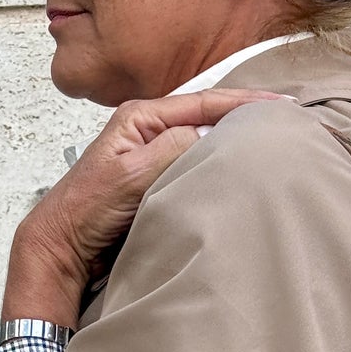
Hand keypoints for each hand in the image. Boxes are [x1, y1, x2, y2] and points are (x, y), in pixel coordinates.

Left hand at [9, 88, 289, 297]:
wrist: (63, 249)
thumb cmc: (84, 209)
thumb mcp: (131, 173)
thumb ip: (173, 148)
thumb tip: (210, 135)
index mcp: (142, 117)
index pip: (204, 102)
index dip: (245, 103)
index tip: (282, 105)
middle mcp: (151, 133)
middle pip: (209, 118)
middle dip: (246, 118)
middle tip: (287, 121)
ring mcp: (156, 159)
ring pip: (206, 145)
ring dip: (235, 145)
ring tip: (272, 143)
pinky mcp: (159, 185)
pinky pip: (198, 170)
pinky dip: (221, 170)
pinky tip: (241, 174)